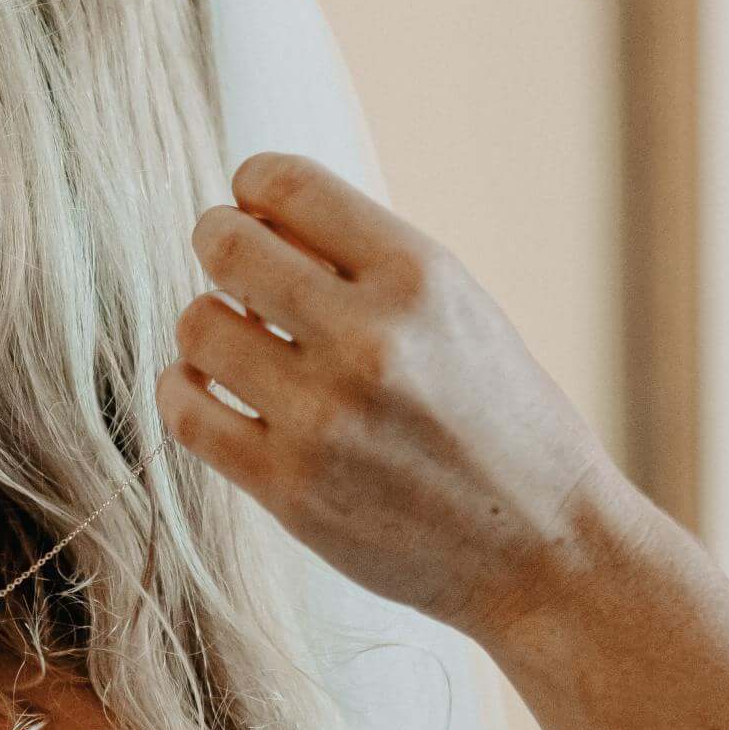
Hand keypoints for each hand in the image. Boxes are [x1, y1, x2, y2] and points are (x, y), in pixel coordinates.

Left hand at [157, 153, 622, 643]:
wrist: (544, 546)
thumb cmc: (499, 420)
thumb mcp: (461, 311)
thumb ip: (367, 263)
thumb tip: (253, 217)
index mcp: (420, 276)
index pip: (286, 183)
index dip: (251, 185)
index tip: (251, 206)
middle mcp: (370, 340)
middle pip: (225, 248)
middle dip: (217, 245)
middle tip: (228, 265)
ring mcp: (325, 418)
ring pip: (196, 328)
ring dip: (203, 326)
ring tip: (232, 341)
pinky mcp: (291, 488)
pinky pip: (187, 413)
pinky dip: (183, 391)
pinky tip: (210, 391)